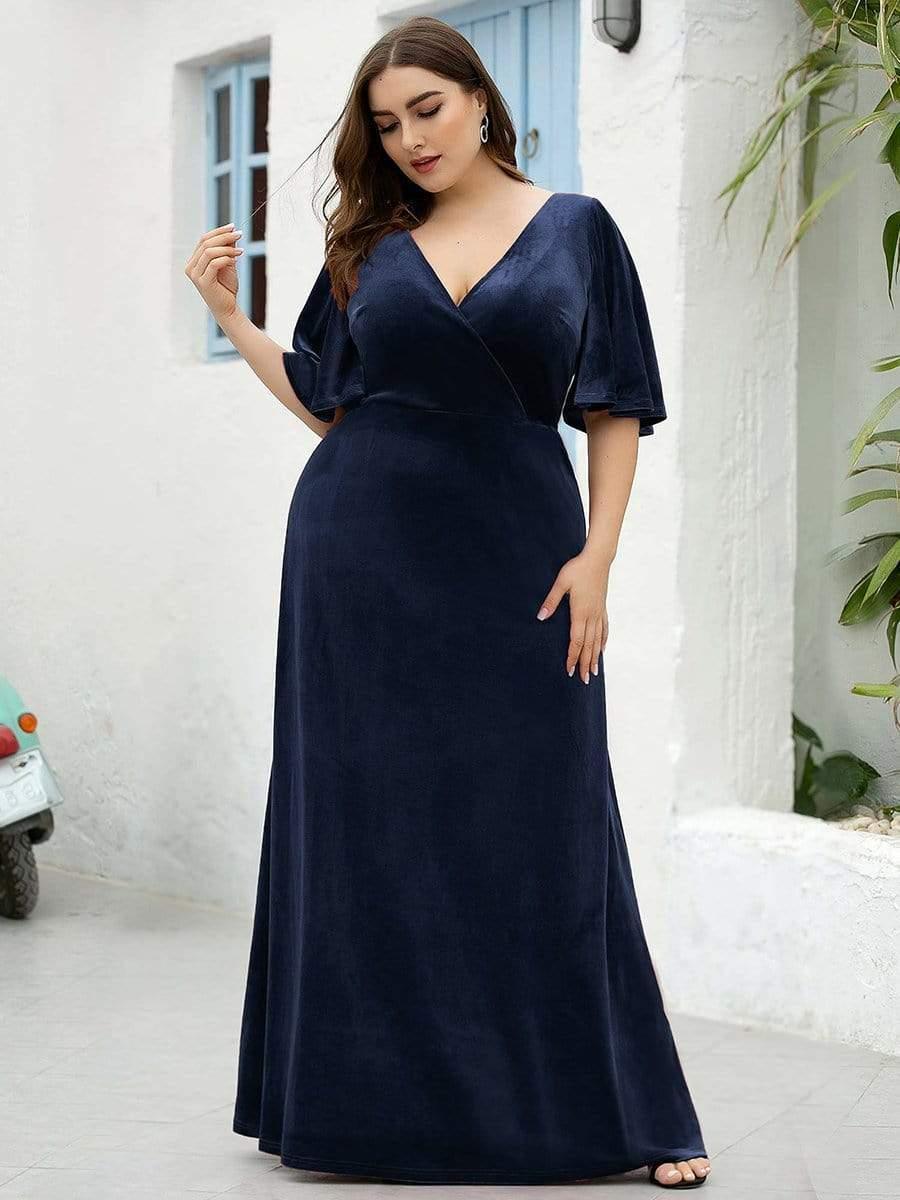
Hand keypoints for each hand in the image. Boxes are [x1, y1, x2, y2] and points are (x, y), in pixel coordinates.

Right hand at [184, 222, 242, 323]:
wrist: (228, 308)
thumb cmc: (227, 287)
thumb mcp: (227, 263)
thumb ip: (226, 249)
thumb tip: (231, 231)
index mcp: (194, 261)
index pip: (204, 240)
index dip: (219, 231)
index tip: (233, 227)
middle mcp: (191, 267)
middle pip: (206, 243)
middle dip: (224, 236)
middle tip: (239, 234)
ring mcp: (195, 275)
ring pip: (209, 252)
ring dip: (227, 248)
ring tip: (241, 251)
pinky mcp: (203, 282)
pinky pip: (214, 264)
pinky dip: (226, 259)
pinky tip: (236, 259)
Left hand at [536, 548, 610, 682]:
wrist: (598, 558)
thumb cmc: (577, 569)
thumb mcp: (561, 582)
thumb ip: (551, 601)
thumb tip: (540, 617)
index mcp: (580, 612)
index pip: (576, 641)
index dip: (572, 657)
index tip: (570, 670)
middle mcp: (592, 616)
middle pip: (588, 645)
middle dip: (584, 663)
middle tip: (584, 680)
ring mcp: (599, 612)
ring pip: (597, 640)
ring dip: (595, 657)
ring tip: (594, 672)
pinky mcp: (602, 608)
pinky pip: (604, 629)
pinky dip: (603, 642)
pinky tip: (602, 650)